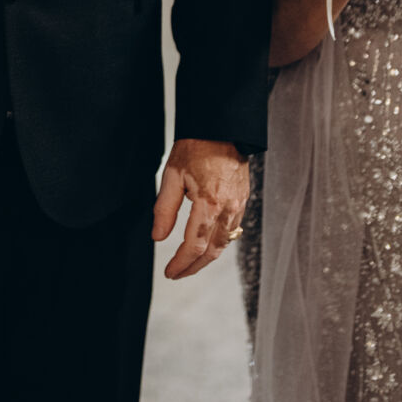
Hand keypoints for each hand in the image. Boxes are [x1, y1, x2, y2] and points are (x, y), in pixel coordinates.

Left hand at [152, 139, 247, 280]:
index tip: (169, 272)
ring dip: (206, 258)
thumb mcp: (172, 175)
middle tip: (177, 274)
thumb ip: (164, 209)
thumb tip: (158, 237)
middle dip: (193, 267)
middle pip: (212, 252)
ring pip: (224, 244)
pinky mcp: (243, 201)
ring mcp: (239, 206)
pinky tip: (206, 244)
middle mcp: (228, 209)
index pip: (194, 246)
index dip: (181, 263)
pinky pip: (232, 231)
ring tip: (189, 263)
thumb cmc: (196, 147)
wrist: (222, 127)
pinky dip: (218, 243)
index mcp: (209, 204)